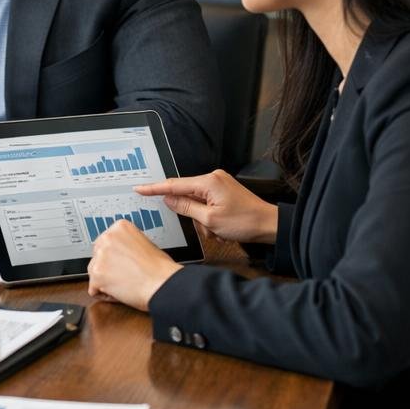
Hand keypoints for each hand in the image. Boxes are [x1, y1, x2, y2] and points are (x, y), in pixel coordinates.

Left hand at [86, 220, 181, 310]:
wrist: (163, 284)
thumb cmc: (160, 269)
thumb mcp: (144, 243)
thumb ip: (126, 244)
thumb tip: (117, 251)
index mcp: (119, 227)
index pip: (105, 243)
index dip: (115, 257)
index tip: (124, 262)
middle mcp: (107, 237)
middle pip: (96, 256)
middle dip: (107, 267)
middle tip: (125, 274)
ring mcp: (100, 256)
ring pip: (93, 272)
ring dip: (105, 280)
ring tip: (125, 283)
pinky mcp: (97, 274)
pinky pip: (93, 289)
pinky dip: (105, 294)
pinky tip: (121, 292)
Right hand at [134, 170, 277, 244]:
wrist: (270, 225)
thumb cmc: (244, 222)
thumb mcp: (210, 220)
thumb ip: (185, 207)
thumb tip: (168, 198)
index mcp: (208, 182)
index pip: (174, 184)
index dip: (154, 188)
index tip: (139, 188)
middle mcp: (213, 178)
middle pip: (186, 194)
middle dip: (192, 214)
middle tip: (206, 228)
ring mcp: (219, 183)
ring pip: (196, 201)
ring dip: (202, 219)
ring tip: (218, 231)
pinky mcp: (223, 190)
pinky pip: (206, 202)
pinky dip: (209, 216)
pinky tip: (221, 227)